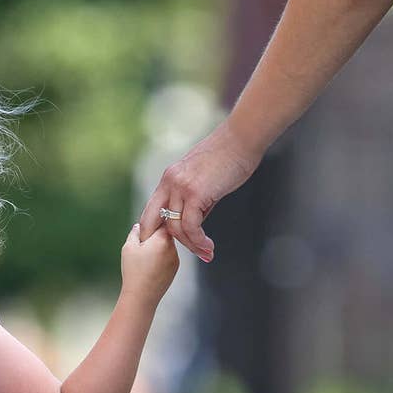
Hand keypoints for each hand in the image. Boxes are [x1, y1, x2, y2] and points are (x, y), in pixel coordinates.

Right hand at [120, 222, 178, 303]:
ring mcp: (176, 258)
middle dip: (154, 235)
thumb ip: (135, 232)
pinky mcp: (175, 268)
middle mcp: (173, 247)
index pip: (162, 221)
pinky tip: (150, 266)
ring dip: (158, 247)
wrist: (142, 296)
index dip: (153, 222)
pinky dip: (161, 257)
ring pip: (167, 245)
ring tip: (144, 258)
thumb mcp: (129, 247)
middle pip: (165, 233)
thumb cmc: (134, 271)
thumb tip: (139, 226)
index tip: (145, 227)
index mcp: (163, 239)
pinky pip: (168, 256)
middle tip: (141, 243)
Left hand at [139, 122, 260, 261]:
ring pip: (176, 228)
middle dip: (171, 243)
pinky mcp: (195, 193)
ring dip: (191, 245)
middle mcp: (169, 182)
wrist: (241, 140)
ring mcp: (180, 187)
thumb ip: (195, 199)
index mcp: (169, 178)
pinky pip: (190, 226)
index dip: (155, 232)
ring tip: (206, 253)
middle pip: (158, 222)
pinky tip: (209, 246)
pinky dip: (199, 240)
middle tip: (191, 252)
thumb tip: (196, 221)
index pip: (151, 210)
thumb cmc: (229, 157)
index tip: (168, 247)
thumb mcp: (204, 179)